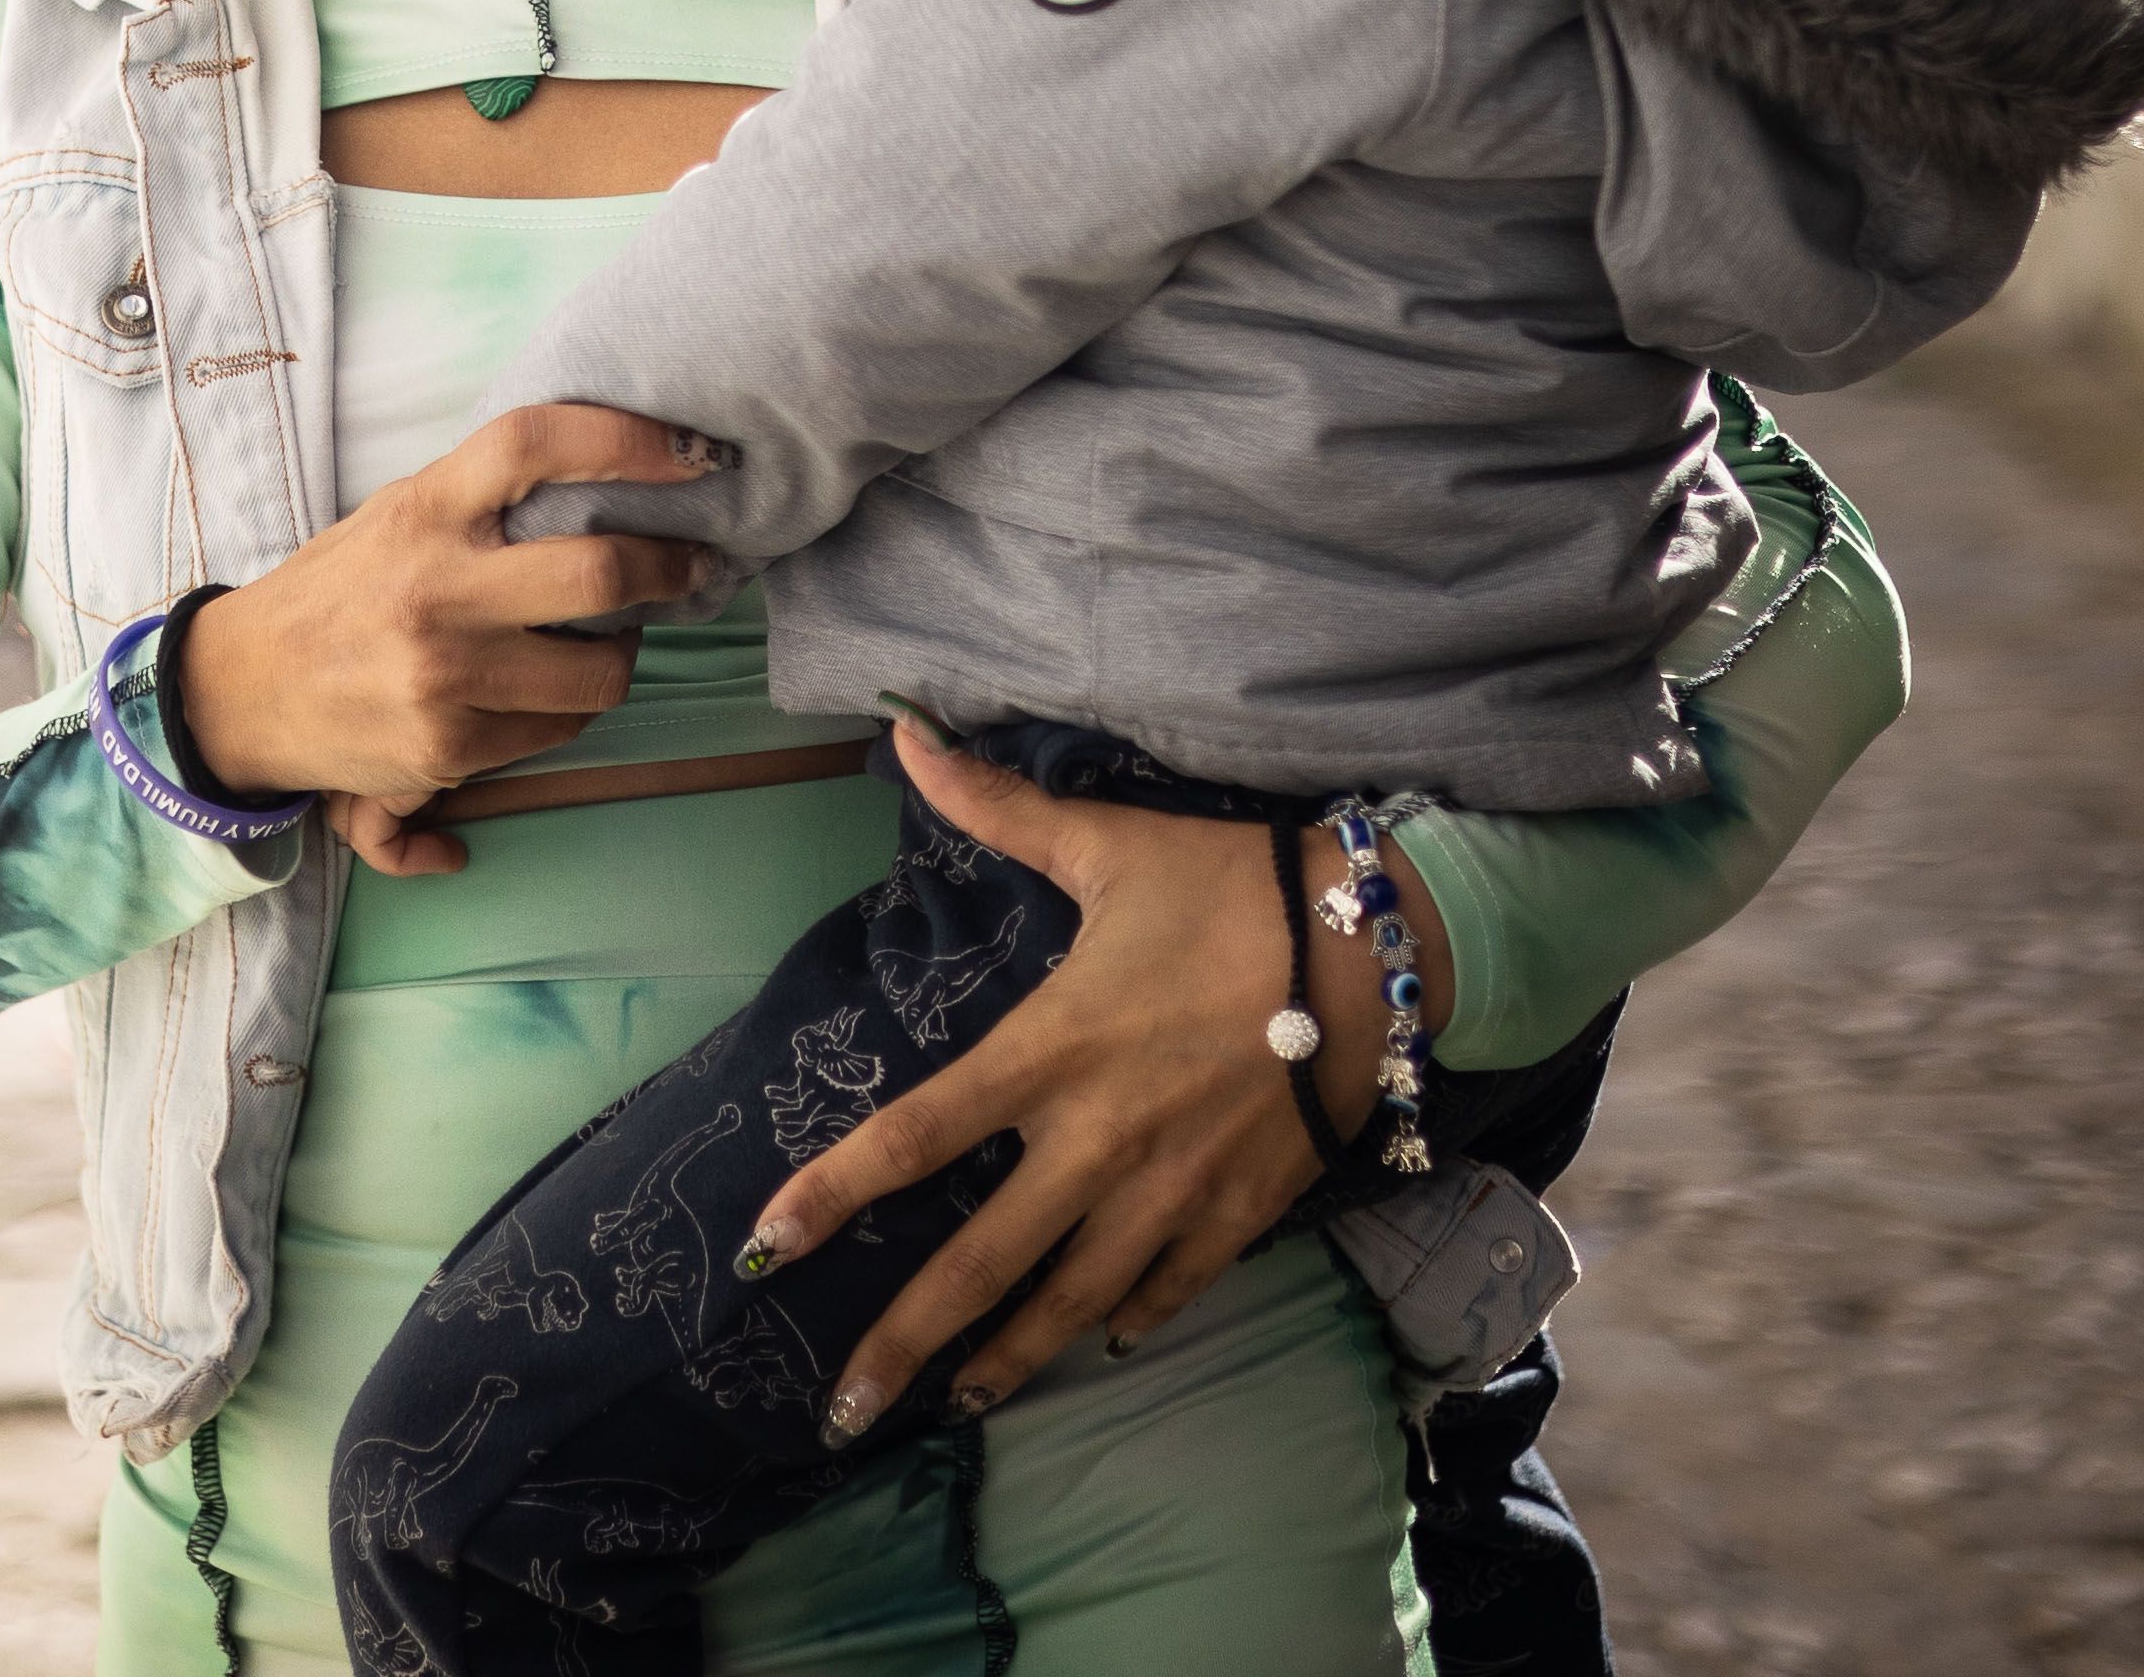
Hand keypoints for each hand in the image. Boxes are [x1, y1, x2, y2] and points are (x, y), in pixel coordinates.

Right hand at [163, 416, 716, 815]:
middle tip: (690, 565)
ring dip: (618, 658)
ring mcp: (444, 673)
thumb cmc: (340, 591)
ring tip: (600, 644)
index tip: (692, 452)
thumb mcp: (397, 517)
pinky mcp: (447, 747)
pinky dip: (565, 714)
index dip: (625, 440)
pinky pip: (557, 733)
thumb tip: (608, 478)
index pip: (532, 443)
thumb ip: (482, 498)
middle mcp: (436, 587)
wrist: (244, 692)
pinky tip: (540, 697)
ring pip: (599, 672)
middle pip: (598, 572)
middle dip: (669, 570)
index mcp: (425, 509)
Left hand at [742, 722, 1444, 1435]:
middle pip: (980, 1262)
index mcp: (1050, 1052)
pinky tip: (1097, 1343)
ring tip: (954, 1405)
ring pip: (1070, 1303)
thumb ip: (997, 805)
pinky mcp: (1236, 1213)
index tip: (767, 1245)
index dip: (834, 1193)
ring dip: (1008, 1360)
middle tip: (842, 1414)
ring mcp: (1169, 1190)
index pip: (916, 1134)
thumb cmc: (1232, 891)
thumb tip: (904, 731)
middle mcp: (1096, 1140)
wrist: (1376, 951)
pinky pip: (1166, 1289)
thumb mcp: (1107, 843)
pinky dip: (1125, 1322)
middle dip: (904, 1345)